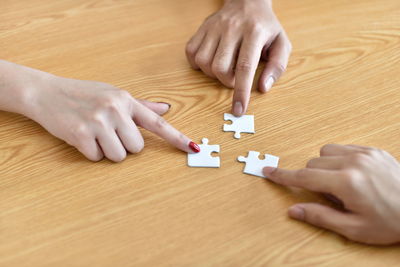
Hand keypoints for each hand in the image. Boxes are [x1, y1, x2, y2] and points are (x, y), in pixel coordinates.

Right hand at [25, 75, 198, 161]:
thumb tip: (167, 108)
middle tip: (108, 132)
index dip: (177, 138)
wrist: (46, 92)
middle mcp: (115, 109)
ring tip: (95, 134)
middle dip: (124, 146)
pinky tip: (82, 137)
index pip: (157, 122)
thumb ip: (141, 105)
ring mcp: (97, 122)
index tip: (194, 148)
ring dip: (108, 151)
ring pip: (118, 156)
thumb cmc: (83, 94)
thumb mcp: (113, 94)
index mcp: (126, 100)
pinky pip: (97, 158)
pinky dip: (91, 153)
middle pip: (136, 148)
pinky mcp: (80, 134)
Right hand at [186, 0, 291, 115]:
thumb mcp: (281, 43)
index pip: (245, 67)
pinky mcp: (202, 28)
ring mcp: (214, 27)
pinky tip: (211, 61)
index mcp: (255, 32)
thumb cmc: (266, 27)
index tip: (238, 110)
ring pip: (203, 62)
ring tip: (224, 66)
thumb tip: (263, 88)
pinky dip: (198, 64)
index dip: (241, 92)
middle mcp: (232, 28)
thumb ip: (276, 67)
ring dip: (213, 74)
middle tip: (236, 76)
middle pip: (220, 68)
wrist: (248, 1)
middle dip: (227, 81)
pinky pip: (191, 53)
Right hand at [263, 144, 399, 244]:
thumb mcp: (354, 229)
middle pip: (313, 163)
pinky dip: (339, 159)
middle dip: (312, 179)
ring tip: (341, 184)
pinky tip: (353, 174)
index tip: (269, 171)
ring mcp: (364, 153)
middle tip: (331, 197)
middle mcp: (353, 162)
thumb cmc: (391, 222)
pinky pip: (344, 148)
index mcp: (346, 182)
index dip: (283, 176)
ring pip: (326, 152)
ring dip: (324, 166)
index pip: (304, 176)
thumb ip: (321, 217)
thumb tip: (294, 210)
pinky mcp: (373, 150)